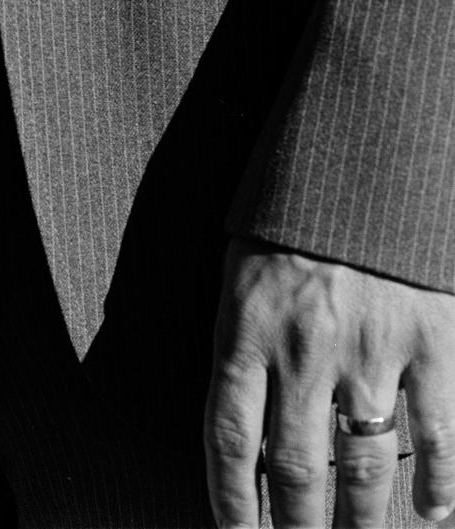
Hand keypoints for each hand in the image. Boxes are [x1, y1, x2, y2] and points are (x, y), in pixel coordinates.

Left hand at [205, 237, 454, 526]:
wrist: (359, 171)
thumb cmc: (288, 231)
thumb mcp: (238, 282)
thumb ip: (241, 354)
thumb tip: (244, 439)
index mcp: (247, 332)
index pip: (230, 441)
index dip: (230, 502)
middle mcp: (306, 351)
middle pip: (297, 469)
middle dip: (297, 528)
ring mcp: (373, 352)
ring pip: (365, 465)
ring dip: (360, 519)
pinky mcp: (432, 342)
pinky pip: (439, 432)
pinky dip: (441, 483)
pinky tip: (433, 513)